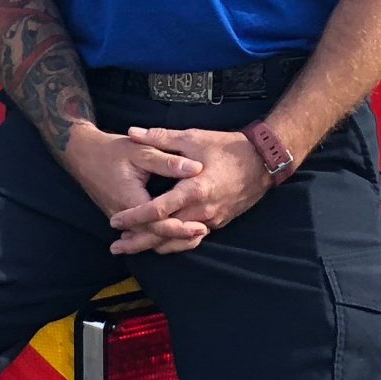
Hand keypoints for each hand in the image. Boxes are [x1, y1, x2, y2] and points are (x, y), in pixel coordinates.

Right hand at [61, 125, 203, 248]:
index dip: (180, 227)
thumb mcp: (142, 151)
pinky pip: (140, 230)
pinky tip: (176, 230)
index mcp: (130, 200)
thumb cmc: (113, 150)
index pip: (157, 223)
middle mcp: (123, 214)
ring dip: (169, 237)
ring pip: (146, 235)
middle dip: (178, 236)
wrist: (83, 154)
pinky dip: (158, 232)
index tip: (202, 225)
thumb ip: (168, 161)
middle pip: (153, 234)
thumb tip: (197, 168)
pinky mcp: (120, 216)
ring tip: (195, 235)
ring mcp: (119, 217)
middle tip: (204, 231)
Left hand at [106, 126, 272, 255]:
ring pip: (179, 240)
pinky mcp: (220, 222)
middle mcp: (202, 210)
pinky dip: (175, 241)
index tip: (115, 221)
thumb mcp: (194, 138)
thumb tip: (132, 133)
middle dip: (138, 241)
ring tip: (133, 246)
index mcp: (194, 189)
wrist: (265, 159)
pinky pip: (193, 237)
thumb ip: (160, 138)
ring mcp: (213, 219)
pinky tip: (163, 241)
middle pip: (164, 234)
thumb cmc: (229, 147)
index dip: (133, 217)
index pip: (157, 210)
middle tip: (116, 247)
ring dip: (155, 245)